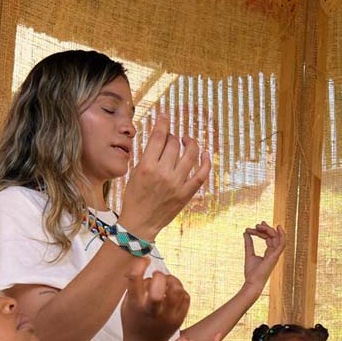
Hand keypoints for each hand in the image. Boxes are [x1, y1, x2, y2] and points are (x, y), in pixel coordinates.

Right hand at [118, 116, 210, 241]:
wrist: (140, 223)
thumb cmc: (135, 197)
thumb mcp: (135, 173)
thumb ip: (147, 156)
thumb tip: (160, 138)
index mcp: (147, 167)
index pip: (158, 137)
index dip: (163, 123)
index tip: (165, 117)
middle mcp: (163, 174)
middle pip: (174, 144)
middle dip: (173, 137)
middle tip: (171, 139)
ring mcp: (177, 184)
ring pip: (191, 155)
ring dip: (191, 143)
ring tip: (188, 140)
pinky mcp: (186, 194)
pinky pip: (202, 174)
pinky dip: (206, 162)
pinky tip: (205, 154)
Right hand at [121, 261, 189, 340]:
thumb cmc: (134, 320)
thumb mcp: (127, 303)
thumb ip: (135, 285)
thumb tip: (145, 263)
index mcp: (136, 305)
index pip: (135, 278)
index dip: (139, 265)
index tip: (144, 261)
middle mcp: (152, 311)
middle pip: (158, 285)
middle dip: (159, 275)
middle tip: (157, 277)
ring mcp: (168, 316)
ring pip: (177, 289)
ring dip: (173, 281)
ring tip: (167, 284)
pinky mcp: (179, 318)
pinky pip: (185, 297)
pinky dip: (180, 291)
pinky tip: (172, 294)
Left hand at [243, 221, 285, 290]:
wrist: (252, 282)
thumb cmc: (251, 272)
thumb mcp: (249, 254)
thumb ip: (249, 243)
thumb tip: (246, 233)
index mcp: (269, 253)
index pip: (268, 238)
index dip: (262, 231)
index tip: (251, 228)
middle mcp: (274, 253)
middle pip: (273, 236)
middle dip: (265, 229)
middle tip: (256, 225)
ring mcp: (276, 255)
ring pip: (276, 238)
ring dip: (269, 230)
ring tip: (260, 225)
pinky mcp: (275, 256)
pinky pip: (282, 243)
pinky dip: (282, 235)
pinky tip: (278, 226)